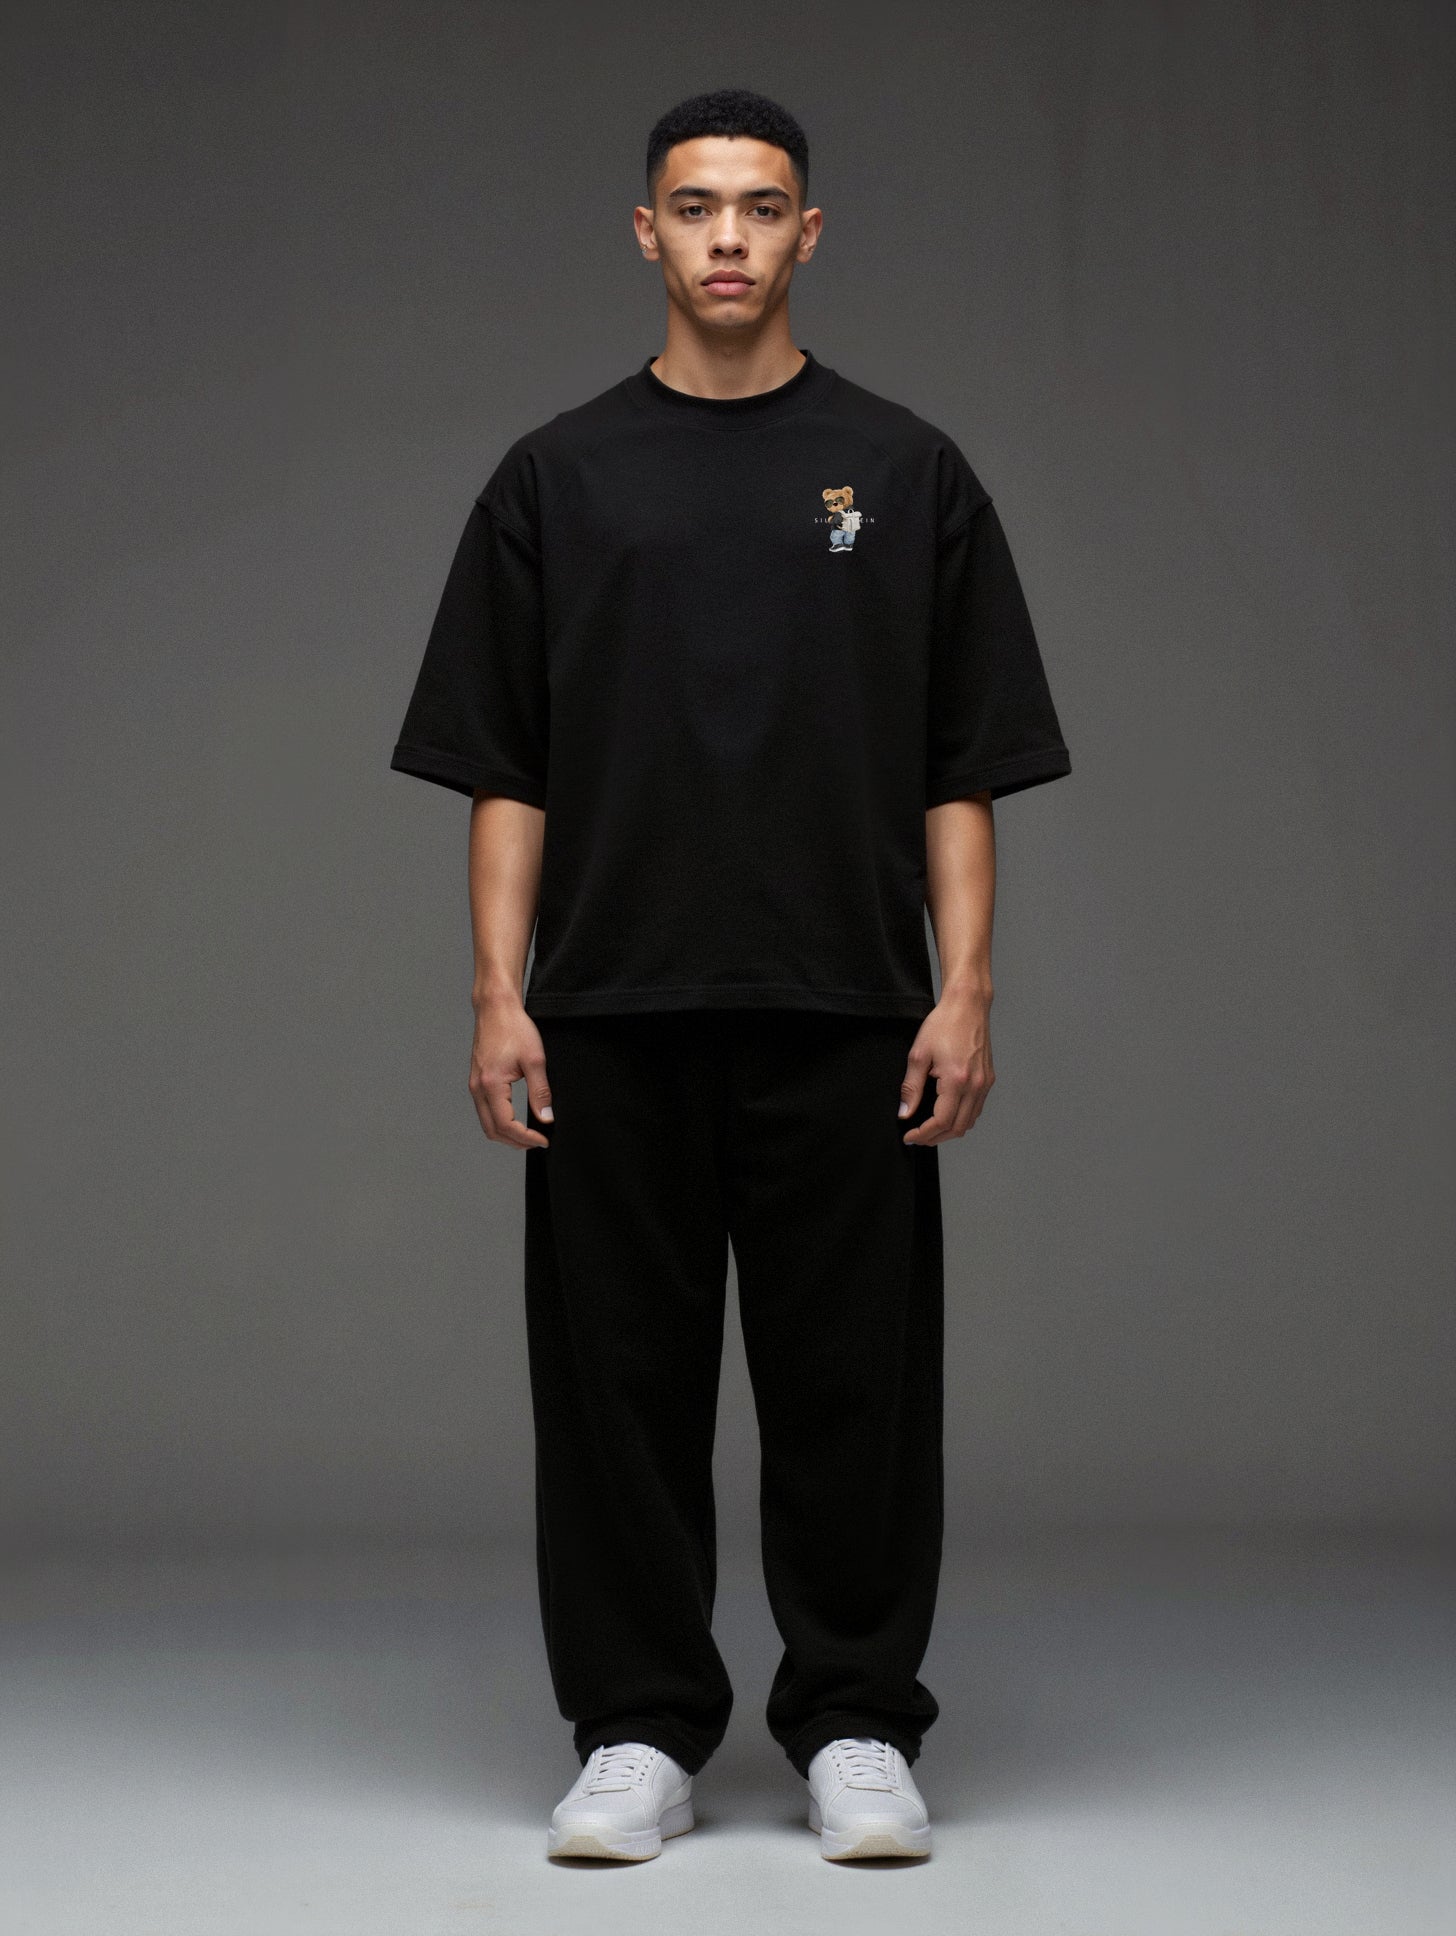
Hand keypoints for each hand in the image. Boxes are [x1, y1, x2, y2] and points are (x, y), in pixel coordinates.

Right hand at [468, 996, 553, 1148]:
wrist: (496, 1008)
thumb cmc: (513, 1028)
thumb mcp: (535, 1060)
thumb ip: (540, 1092)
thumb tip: (546, 1118)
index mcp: (491, 1085)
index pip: (506, 1125)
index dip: (525, 1138)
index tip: (543, 1140)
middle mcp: (477, 1088)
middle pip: (492, 1130)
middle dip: (515, 1142)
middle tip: (537, 1142)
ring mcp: (474, 1085)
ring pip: (486, 1122)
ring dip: (506, 1134)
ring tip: (527, 1135)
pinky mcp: (476, 1080)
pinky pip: (484, 1110)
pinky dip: (498, 1121)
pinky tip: (514, 1119)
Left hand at [898, 990, 994, 1144]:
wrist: (968, 1005)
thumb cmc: (943, 1024)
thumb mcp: (918, 1055)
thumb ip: (910, 1088)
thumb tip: (905, 1112)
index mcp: (957, 1080)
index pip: (941, 1121)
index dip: (924, 1134)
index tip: (910, 1136)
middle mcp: (975, 1085)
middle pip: (958, 1128)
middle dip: (936, 1138)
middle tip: (918, 1137)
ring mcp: (984, 1083)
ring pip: (970, 1121)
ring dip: (950, 1130)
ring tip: (930, 1129)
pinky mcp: (988, 1079)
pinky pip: (976, 1109)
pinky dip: (962, 1118)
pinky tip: (948, 1114)